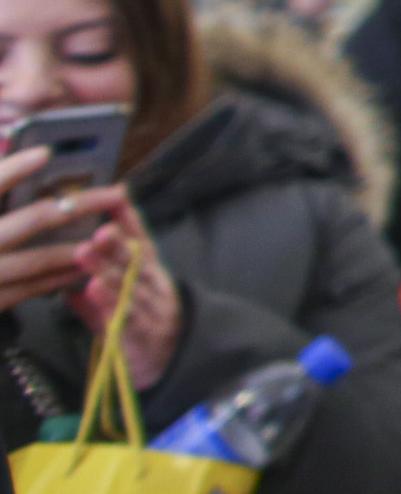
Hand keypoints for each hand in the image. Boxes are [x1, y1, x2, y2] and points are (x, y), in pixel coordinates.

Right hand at [0, 147, 123, 310]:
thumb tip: (4, 145)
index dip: (14, 168)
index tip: (45, 152)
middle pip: (33, 219)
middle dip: (80, 204)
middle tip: (116, 191)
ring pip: (39, 258)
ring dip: (80, 243)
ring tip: (110, 230)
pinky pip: (31, 288)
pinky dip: (60, 276)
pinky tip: (83, 264)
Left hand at [71, 208, 179, 388]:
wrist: (170, 365)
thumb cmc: (141, 328)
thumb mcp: (119, 302)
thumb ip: (94, 286)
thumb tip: (69, 267)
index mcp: (148, 274)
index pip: (140, 242)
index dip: (130, 220)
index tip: (116, 196)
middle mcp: (153, 288)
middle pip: (134, 262)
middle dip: (115, 244)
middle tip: (97, 227)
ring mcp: (151, 312)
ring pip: (129, 288)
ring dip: (106, 268)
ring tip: (85, 251)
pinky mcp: (142, 338)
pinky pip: (126, 319)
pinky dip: (110, 303)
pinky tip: (93, 290)